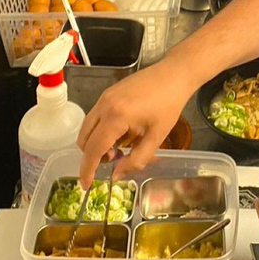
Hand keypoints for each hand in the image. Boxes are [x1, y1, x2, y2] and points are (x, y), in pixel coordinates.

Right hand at [76, 60, 192, 187]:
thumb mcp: (156, 136)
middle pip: (84, 139)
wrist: (174, 75)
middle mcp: (104, 106)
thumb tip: (117, 175)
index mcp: (115, 117)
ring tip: (119, 148)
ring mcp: (104, 97)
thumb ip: (137, 159)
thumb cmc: (169, 105)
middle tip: (115, 160)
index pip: (93, 149)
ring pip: (87, 128)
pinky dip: (100, 130)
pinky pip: (95, 117)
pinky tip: (120, 133)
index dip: (88, 169)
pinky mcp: (108, 93)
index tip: (85, 185)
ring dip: (95, 143)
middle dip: (93, 156)